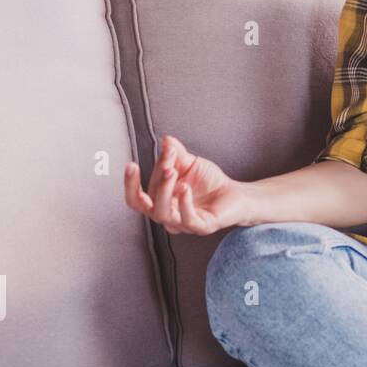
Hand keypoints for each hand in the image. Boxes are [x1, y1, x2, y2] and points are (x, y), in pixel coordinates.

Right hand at [123, 134, 247, 234]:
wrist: (236, 193)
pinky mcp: (201, 227)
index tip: (132, 165)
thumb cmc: (208, 182)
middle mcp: (168, 215)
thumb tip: (166, 140)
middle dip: (152, 184)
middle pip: (147, 206)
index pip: (137, 197)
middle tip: (164, 166)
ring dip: (165, 192)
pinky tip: (186, 188)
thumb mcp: (189, 163)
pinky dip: (184, 202)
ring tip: (172, 173)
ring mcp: (183, 224)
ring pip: (163, 214)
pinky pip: (188, 219)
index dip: (130, 184)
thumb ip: (175, 154)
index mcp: (159, 202)